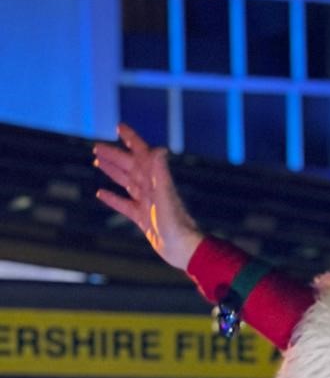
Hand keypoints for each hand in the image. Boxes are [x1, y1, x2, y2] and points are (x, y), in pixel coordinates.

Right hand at [93, 123, 202, 271]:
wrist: (185, 250)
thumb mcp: (166, 196)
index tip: (119, 127)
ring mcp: (148, 204)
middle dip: (115, 155)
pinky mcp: (144, 220)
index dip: (132, 140)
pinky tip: (100, 193)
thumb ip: (161, 173)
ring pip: (127, 183)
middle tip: (97, 147)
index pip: (142, 154)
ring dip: (113, 171)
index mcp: (157, 181)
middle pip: (131, 167)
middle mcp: (152, 189)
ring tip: (97, 162)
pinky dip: (113, 199)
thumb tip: (159, 149)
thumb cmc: (177, 224)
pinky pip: (125, 206)